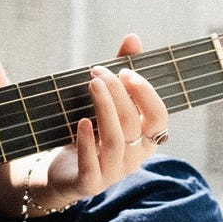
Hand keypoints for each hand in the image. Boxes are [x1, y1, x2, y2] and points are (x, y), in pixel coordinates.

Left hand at [41, 33, 168, 203]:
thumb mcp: (108, 103)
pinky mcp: (89, 184)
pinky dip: (86, 141)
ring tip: (92, 83)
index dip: (146, 94)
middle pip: (133, 124)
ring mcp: (112, 173)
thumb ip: (121, 73)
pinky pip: (92, 166)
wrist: (63, 172)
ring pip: (115, 141)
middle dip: (117, 93)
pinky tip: (80, 120)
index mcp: (145, 139)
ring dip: (104, 108)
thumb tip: (133, 37)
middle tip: (97, 71)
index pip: (159, 118)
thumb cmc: (91, 131)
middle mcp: (134, 157)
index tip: (125, 72)